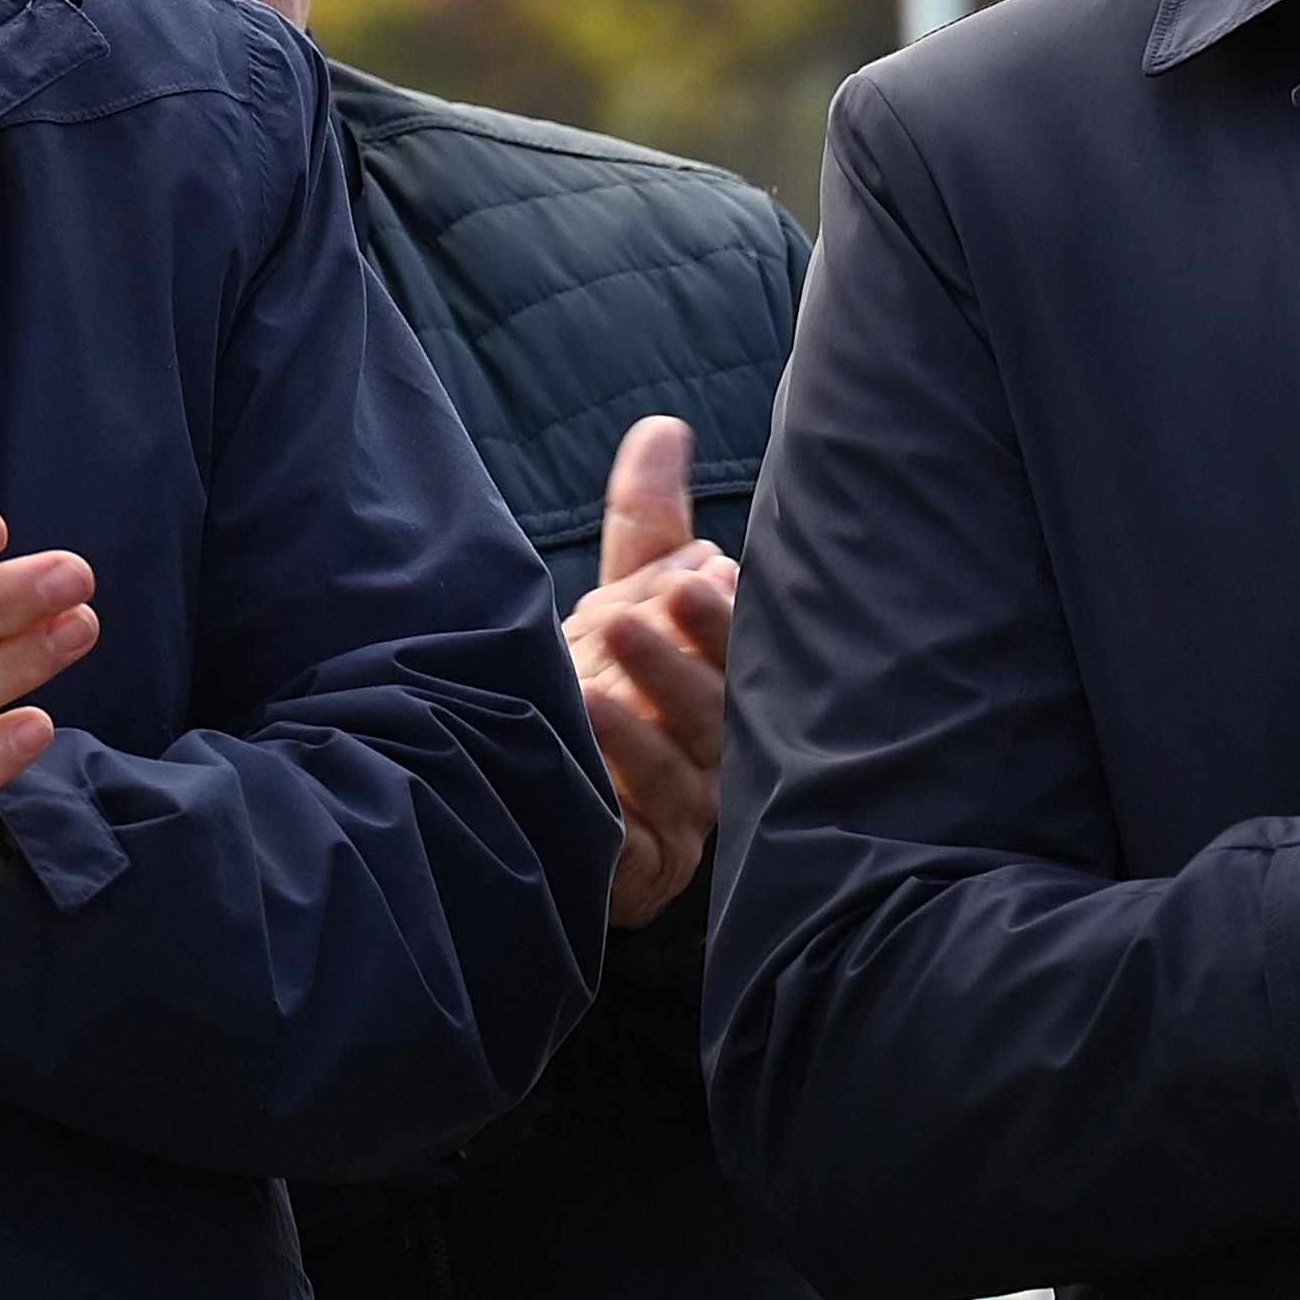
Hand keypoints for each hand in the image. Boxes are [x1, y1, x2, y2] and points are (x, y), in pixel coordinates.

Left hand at [569, 418, 731, 925]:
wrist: (564, 814)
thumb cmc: (613, 692)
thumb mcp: (625, 603)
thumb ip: (648, 527)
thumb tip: (665, 427)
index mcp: (724, 684)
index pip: (735, 650)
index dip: (717, 620)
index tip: (694, 577)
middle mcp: (718, 752)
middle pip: (712, 712)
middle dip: (675, 665)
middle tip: (623, 619)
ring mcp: (684, 818)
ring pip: (675, 776)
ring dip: (632, 733)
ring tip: (581, 690)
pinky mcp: (645, 872)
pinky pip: (633, 847)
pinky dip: (612, 814)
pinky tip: (579, 783)